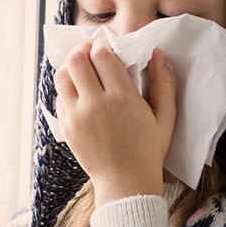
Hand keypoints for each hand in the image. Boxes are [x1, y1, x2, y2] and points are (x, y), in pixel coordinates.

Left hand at [53, 35, 175, 205]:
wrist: (125, 183)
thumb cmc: (148, 149)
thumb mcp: (166, 116)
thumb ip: (163, 82)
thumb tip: (157, 54)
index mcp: (122, 97)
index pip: (101, 54)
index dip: (101, 43)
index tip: (106, 44)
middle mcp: (95, 104)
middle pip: (76, 59)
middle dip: (83, 50)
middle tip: (91, 53)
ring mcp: (76, 116)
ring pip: (61, 75)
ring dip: (71, 67)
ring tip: (83, 71)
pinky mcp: (66, 127)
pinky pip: (59, 97)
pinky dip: (67, 88)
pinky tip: (80, 91)